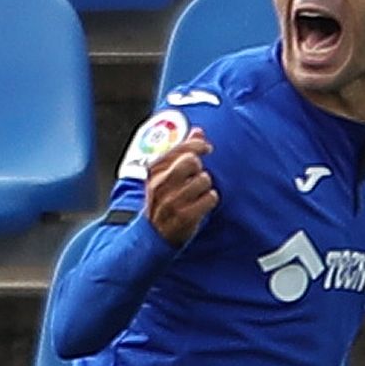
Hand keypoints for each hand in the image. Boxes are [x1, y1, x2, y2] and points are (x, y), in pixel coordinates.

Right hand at [143, 126, 218, 245]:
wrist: (155, 234)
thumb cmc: (163, 200)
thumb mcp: (165, 174)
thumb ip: (181, 151)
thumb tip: (197, 131)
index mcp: (154, 171)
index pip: (180, 148)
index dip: (198, 145)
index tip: (207, 147)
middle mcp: (161, 185)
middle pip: (191, 161)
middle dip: (198, 168)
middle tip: (196, 176)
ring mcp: (172, 201)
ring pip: (203, 180)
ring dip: (205, 186)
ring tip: (197, 194)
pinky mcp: (185, 216)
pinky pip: (210, 198)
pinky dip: (210, 200)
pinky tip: (201, 204)